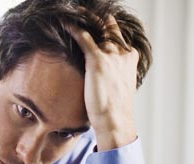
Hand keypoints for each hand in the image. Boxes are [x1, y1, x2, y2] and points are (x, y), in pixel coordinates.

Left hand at [68, 16, 139, 150]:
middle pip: (110, 28)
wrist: (116, 120)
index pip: (119, 37)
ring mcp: (111, 55)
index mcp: (129, 59)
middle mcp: (123, 53)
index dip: (108, 29)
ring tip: (73, 12)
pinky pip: (84, 37)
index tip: (98, 24)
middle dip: (99, 19)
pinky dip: (73, 28)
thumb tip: (102, 81)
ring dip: (85, 19)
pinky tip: (64, 22)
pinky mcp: (97, 60)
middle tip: (84, 12)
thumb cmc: (114, 110)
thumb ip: (112, 78)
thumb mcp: (118, 88)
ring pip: (98, 29)